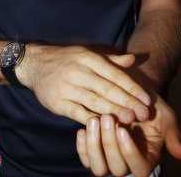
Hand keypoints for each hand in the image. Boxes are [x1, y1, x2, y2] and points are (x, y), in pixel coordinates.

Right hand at [16, 45, 150, 125]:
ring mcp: (66, 86)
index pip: (114, 74)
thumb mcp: (87, 53)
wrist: (35, 63)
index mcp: (87, 57)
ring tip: (129, 120)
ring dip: (113, 112)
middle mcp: (78, 71)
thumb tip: (134, 59)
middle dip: (127, 102)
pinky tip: (104, 126)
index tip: (145, 99)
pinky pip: (77, 113)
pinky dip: (91, 119)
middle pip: (107, 89)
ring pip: (94, 101)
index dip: (131, 87)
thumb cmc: (66, 59)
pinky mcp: (57, 101)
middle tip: (143, 113)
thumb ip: (111, 60)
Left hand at [76, 95, 180, 176]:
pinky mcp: (95, 149)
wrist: (130, 88)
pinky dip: (82, 147)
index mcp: (148, 158)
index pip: (140, 169)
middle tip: (107, 118)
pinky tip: (82, 129)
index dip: (130, 153)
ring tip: (94, 120)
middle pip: (117, 169)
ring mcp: (109, 158)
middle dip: (110, 145)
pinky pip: (85, 158)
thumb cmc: (150, 103)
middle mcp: (128, 163)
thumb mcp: (165, 114)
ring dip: (94, 146)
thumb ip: (173, 134)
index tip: (122, 130)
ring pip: (98, 168)